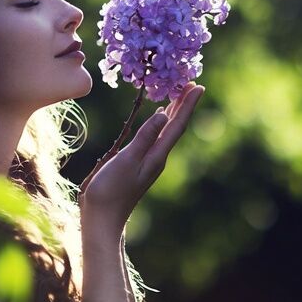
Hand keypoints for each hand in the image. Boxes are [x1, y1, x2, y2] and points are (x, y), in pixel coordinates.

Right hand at [79, 83, 205, 234]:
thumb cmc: (110, 191)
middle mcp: (157, 157)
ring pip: (167, 131)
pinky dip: (161, 122)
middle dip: (184, 105)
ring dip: (174, 112)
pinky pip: (156, 136)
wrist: (103, 218)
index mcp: (157, 155)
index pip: (176, 125)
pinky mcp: (139, 163)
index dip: (187, 105)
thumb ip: (144, 138)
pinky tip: (159, 117)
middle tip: (191, 84)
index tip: (198, 86)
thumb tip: (162, 115)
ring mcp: (149, 161)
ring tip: (178, 95)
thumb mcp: (126, 161)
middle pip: (175, 126)